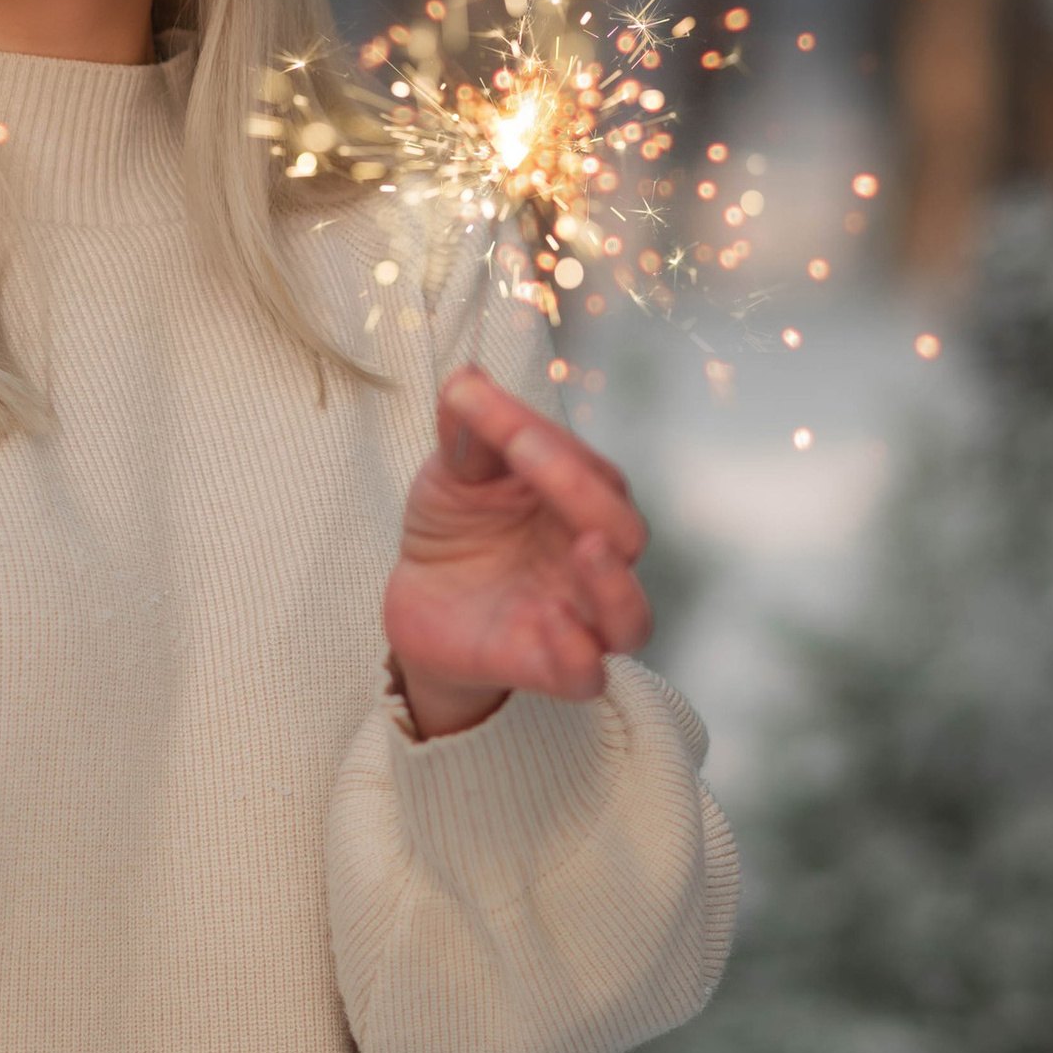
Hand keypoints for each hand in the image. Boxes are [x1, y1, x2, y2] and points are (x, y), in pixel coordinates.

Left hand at [383, 366, 651, 740]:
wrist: (420, 602)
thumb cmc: (457, 525)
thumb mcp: (454, 472)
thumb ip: (468, 433)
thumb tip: (465, 378)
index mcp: (581, 503)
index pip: (591, 470)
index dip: (543, 437)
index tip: (478, 404)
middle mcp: (593, 560)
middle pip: (626, 534)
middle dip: (584, 493)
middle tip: (529, 452)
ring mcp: (576, 618)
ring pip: (632, 618)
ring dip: (615, 584)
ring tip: (587, 547)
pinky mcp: (546, 668)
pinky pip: (586, 675)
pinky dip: (578, 652)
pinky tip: (551, 618)